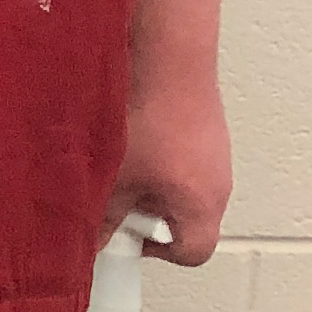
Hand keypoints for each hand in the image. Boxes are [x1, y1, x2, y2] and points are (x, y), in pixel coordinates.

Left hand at [108, 72, 226, 264]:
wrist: (169, 58)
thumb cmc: (148, 120)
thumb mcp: (114, 179)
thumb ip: (103, 216)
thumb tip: (92, 241)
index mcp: (203, 204)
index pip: (194, 252)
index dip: (159, 252)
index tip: (128, 235)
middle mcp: (218, 182)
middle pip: (188, 218)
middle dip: (148, 215)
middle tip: (116, 197)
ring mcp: (215, 151)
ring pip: (182, 184)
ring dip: (150, 182)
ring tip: (119, 161)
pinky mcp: (206, 126)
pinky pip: (182, 155)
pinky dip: (158, 155)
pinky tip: (129, 133)